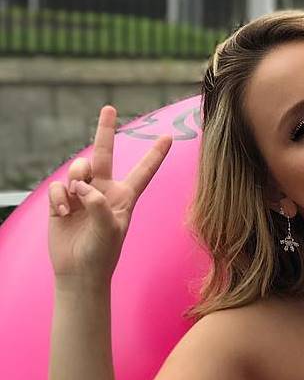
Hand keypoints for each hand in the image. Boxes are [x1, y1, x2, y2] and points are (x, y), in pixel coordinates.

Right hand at [48, 105, 171, 281]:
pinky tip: (62, 214)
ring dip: (74, 179)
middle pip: (105, 154)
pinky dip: (59, 198)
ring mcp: (83, 194)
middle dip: (106, 130)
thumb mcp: (109, 229)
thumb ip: (99, 204)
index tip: (169, 136)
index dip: (155, 154)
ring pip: (77, 169)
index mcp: (125, 197)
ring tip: (73, 201)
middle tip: (110, 108)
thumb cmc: (102, 253)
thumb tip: (81, 186)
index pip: (144, 171)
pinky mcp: (63, 200)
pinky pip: (59, 186)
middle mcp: (104, 190)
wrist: (78, 271)